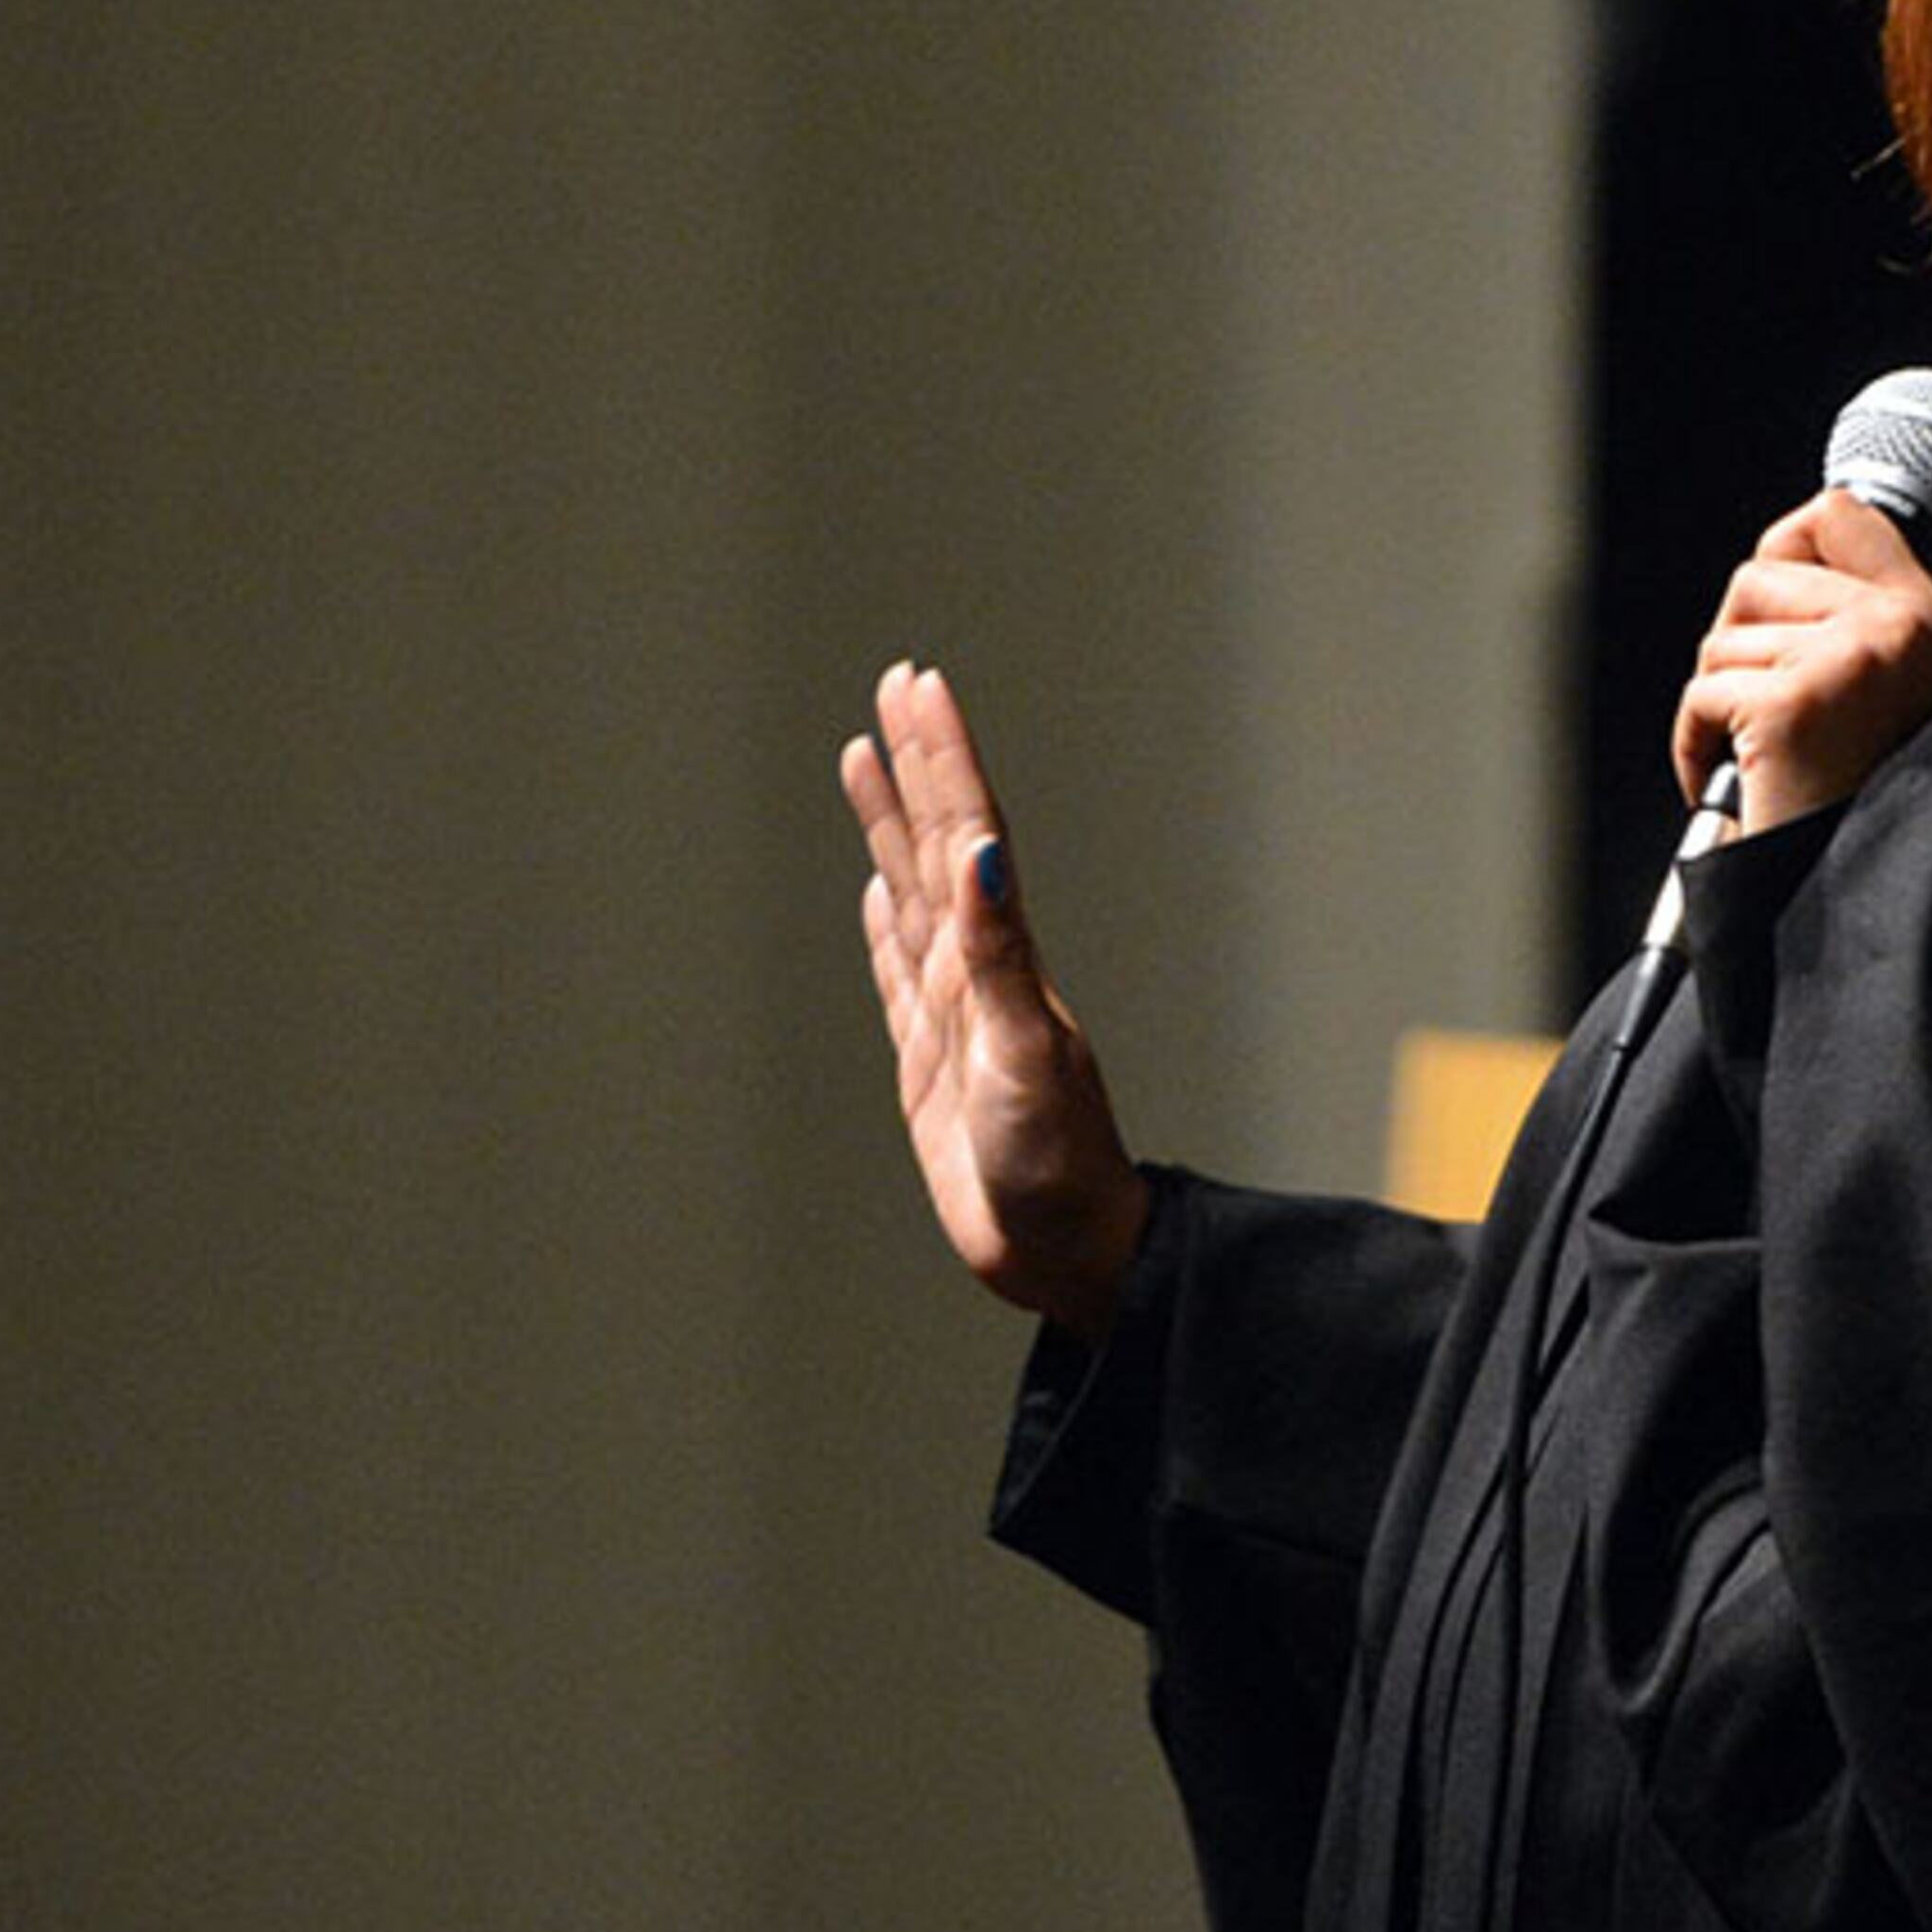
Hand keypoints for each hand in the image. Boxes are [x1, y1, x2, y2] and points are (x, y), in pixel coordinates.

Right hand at [840, 661, 1146, 1344]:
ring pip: (913, 891)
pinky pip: (899, 968)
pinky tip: (879, 888)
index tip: (918, 684)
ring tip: (865, 759)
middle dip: (915, 762)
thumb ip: (999, 958)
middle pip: (938, 840)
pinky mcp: (930, 1060)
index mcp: (1001, 958)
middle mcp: (978, 968)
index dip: (942, 757)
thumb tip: (985, 856)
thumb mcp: (1025, 1058)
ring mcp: (954, 1010)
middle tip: (894, 685)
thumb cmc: (1057, 1165)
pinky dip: (885, 921)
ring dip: (891, 824)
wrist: (1065, 1247)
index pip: (968, 830)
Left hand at [1669, 489, 1931, 834]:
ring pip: (1722, 638)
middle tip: (1771, 716)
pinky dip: (1694, 745)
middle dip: (1740, 647)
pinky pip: (1701, 693)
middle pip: (1757, 575)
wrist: (1855, 892)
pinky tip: (1735, 780)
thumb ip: (1843, 611)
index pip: (1838, 514)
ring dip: (1721, 701)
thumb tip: (1784, 547)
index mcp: (1922, 616)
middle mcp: (1896, 626)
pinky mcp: (1792, 703)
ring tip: (1764, 754)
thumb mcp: (1874, 684)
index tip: (1778, 610)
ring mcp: (1846, 659)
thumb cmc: (1851, 796)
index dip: (1787, 549)